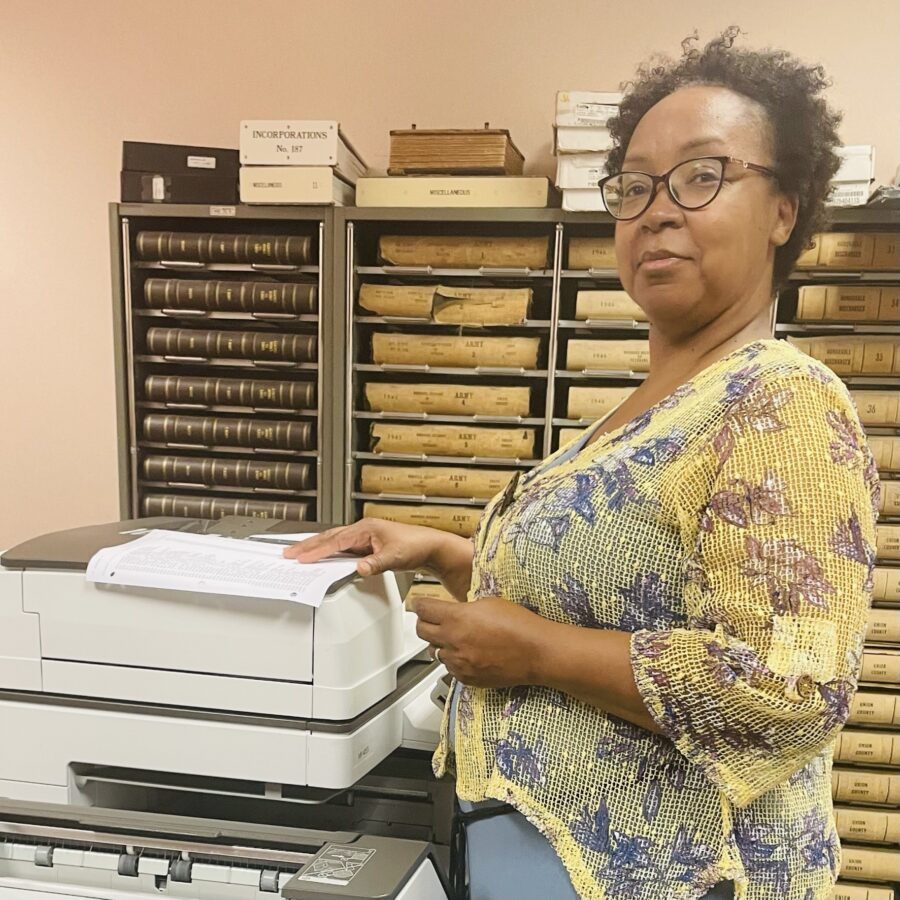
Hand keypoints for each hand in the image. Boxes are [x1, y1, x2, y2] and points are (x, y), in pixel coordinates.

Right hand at [282, 517, 465, 579]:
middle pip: (329, 538)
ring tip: (299, 555)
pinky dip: (329, 553)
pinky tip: (324, 559)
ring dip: (317, 548)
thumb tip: (358, 567)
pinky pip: (343, 548)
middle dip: (308, 546)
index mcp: (365, 529)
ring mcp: (365, 537)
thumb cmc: (416, 546)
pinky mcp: (368, 545)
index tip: (300, 558)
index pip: (335, 541)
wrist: (431, 546)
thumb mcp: (394, 557)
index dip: (316, 551)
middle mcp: (363, 530)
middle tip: (288, 554)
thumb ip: (375, 564)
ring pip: (335, 542)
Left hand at [411, 595, 546, 687]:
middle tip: (430, 618)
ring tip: (454, 637)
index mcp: (457, 618)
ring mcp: (459, 663)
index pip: (423, 609)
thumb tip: (454, 611)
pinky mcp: (466, 678)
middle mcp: (453, 642)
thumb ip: (464, 608)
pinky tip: (466, 653)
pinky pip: (449, 668)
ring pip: (434, 652)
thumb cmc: (519, 625)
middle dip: (424, 622)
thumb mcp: (489, 603)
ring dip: (439, 643)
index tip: (418, 603)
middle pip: (421, 631)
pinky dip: (453, 660)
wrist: (536, 652)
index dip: (419, 604)